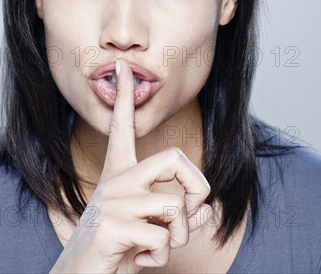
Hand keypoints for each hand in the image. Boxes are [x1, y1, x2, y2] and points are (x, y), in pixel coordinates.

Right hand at [50, 58, 211, 272]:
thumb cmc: (119, 249)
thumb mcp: (153, 230)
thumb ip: (181, 217)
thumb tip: (208, 209)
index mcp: (121, 174)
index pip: (123, 127)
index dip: (125, 96)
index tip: (123, 66)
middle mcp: (116, 179)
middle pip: (174, 157)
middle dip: (196, 187)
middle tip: (188, 214)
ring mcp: (113, 200)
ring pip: (175, 206)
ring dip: (178, 238)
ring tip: (155, 248)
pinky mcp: (111, 225)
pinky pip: (162, 239)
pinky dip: (161, 258)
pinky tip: (140, 260)